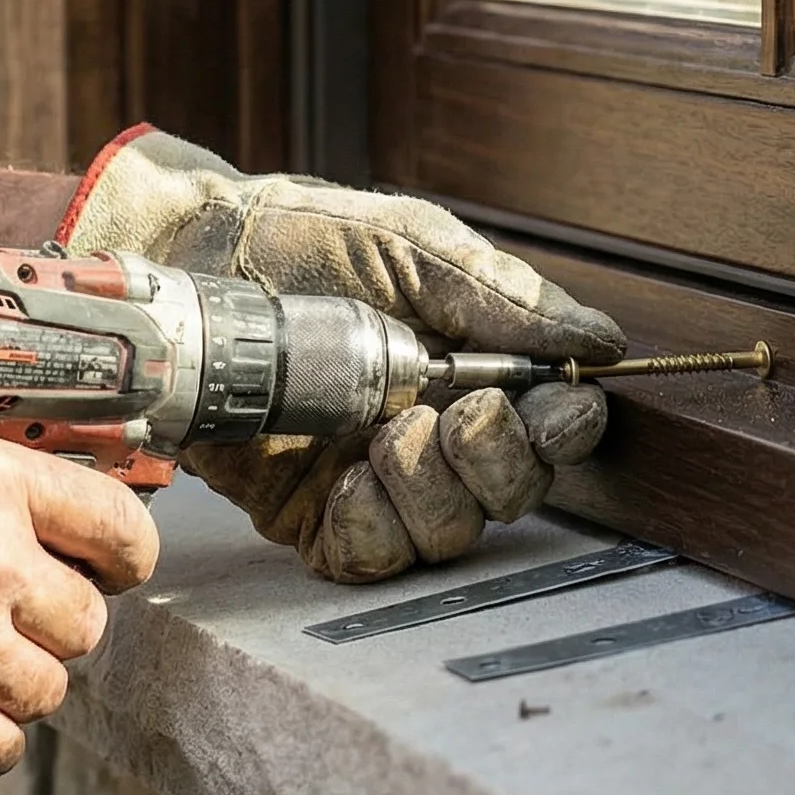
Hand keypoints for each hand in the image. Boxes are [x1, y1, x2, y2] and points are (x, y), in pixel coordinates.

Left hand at [61, 126, 623, 581]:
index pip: (547, 426)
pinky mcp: (308, 514)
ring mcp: (371, 478)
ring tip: (389, 434)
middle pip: (509, 494)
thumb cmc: (304, 237)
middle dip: (499, 463)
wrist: (194, 257)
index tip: (558, 408)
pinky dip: (373, 529)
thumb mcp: (413, 247)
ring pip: (445, 534)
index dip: (563, 430)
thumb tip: (600, 340)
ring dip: (432, 492)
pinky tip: (354, 481)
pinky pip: (366, 557)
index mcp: (471, 369)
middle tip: (462, 415)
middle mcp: (432, 432)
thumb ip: (505, 298)